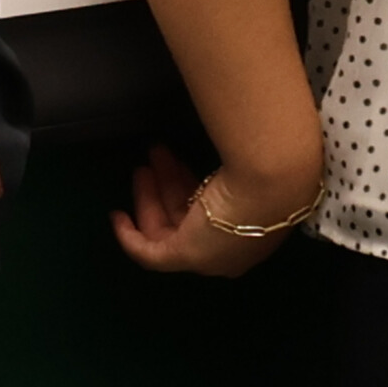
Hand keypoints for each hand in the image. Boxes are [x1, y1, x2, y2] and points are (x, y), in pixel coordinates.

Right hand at [112, 142, 310, 279]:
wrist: (270, 181)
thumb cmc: (266, 163)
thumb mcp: (251, 159)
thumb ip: (238, 153)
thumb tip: (231, 130)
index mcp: (251, 225)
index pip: (211, 210)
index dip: (188, 186)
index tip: (172, 165)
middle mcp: (230, 245)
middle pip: (188, 218)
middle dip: (166, 186)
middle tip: (153, 158)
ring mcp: (207, 255)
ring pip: (168, 229)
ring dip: (150, 197)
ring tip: (142, 166)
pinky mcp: (185, 257)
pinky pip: (148, 253)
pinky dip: (129, 237)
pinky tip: (117, 216)